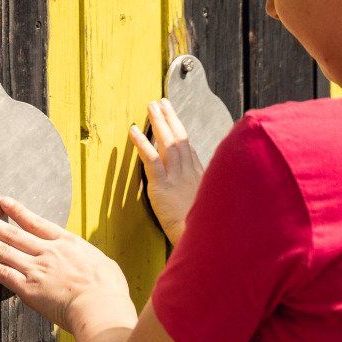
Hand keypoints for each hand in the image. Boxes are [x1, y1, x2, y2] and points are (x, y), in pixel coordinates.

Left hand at [0, 199, 130, 333]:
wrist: (99, 307)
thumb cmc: (109, 291)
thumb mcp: (104, 265)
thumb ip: (90, 261)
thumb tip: (92, 264)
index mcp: (67, 243)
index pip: (36, 223)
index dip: (17, 211)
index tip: (3, 202)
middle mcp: (47, 252)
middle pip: (10, 231)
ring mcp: (35, 268)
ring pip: (0, 249)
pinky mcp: (27, 288)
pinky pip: (2, 274)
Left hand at [128, 98, 204, 243]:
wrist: (199, 240)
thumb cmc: (202, 228)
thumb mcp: (207, 205)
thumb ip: (200, 192)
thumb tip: (196, 187)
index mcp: (200, 176)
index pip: (188, 147)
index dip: (179, 130)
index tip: (173, 116)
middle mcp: (189, 172)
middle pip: (180, 138)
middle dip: (170, 118)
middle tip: (160, 102)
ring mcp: (176, 178)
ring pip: (168, 143)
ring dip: (159, 123)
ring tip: (150, 106)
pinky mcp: (162, 187)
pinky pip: (151, 160)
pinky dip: (142, 144)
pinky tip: (134, 131)